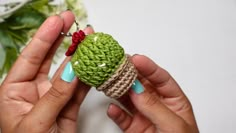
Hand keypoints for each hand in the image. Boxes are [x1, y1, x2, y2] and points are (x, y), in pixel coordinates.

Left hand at [0, 11, 93, 132]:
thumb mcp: (35, 123)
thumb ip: (55, 96)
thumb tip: (71, 71)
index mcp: (15, 92)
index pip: (31, 57)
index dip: (45, 37)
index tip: (57, 21)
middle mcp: (34, 91)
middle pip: (49, 58)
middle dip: (61, 38)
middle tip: (72, 20)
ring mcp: (54, 97)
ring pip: (69, 72)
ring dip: (79, 55)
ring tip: (89, 39)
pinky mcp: (69, 107)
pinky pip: (80, 88)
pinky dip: (89, 77)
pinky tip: (94, 64)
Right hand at [107, 55, 198, 132]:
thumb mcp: (173, 126)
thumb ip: (155, 107)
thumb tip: (137, 89)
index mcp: (173, 100)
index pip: (160, 78)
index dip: (148, 67)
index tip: (136, 58)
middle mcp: (156, 105)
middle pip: (141, 84)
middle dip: (129, 74)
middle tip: (117, 64)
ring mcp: (143, 115)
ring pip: (128, 97)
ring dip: (118, 89)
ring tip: (109, 82)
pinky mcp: (132, 126)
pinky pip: (121, 116)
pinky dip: (114, 111)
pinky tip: (111, 107)